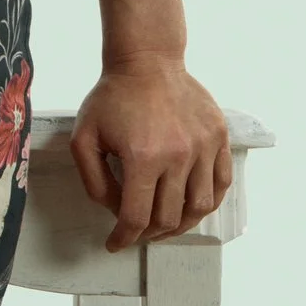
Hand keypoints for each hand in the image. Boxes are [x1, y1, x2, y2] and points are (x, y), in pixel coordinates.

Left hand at [69, 54, 232, 251]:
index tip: (116, 243)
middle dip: (149, 233)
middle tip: (138, 232)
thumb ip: (94, 181)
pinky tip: (191, 204)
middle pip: (168, 217)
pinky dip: (208, 202)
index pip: (137, 217)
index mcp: (142, 157)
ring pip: (200, 207)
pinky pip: (221, 183)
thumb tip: (114, 211)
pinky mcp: (218, 137)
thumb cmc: (113, 97)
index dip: (124, 237)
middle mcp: (178, 155)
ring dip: (181, 224)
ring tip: (165, 224)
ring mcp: (203, 147)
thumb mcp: (84, 137)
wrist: (147, 61)